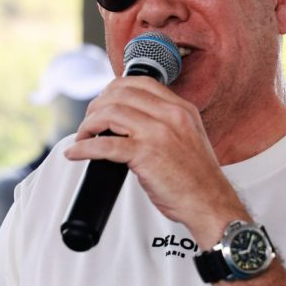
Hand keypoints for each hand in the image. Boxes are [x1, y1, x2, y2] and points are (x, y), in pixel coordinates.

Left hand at [63, 77, 240, 238]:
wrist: (210, 203)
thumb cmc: (198, 178)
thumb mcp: (187, 137)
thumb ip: (165, 123)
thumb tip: (131, 121)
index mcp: (181, 108)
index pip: (140, 82)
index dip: (113, 89)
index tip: (103, 103)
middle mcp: (170, 115)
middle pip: (119, 94)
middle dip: (96, 107)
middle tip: (89, 123)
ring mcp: (158, 133)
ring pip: (109, 114)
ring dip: (87, 126)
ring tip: (83, 138)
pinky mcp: (145, 155)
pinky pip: (104, 145)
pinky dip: (84, 148)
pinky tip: (76, 153)